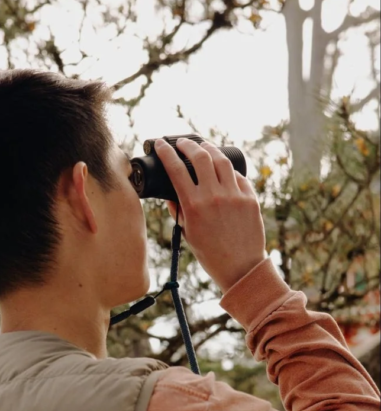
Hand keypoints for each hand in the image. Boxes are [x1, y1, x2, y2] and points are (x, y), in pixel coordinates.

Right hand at [154, 138, 266, 293]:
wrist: (241, 268)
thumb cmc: (211, 254)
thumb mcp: (188, 234)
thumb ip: (178, 211)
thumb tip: (170, 194)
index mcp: (194, 205)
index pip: (175, 169)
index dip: (166, 152)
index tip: (160, 143)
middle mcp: (214, 196)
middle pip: (200, 156)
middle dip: (188, 144)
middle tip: (182, 142)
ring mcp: (234, 195)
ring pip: (221, 160)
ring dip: (210, 149)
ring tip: (203, 147)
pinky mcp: (250, 198)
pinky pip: (238, 176)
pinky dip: (228, 170)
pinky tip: (223, 169)